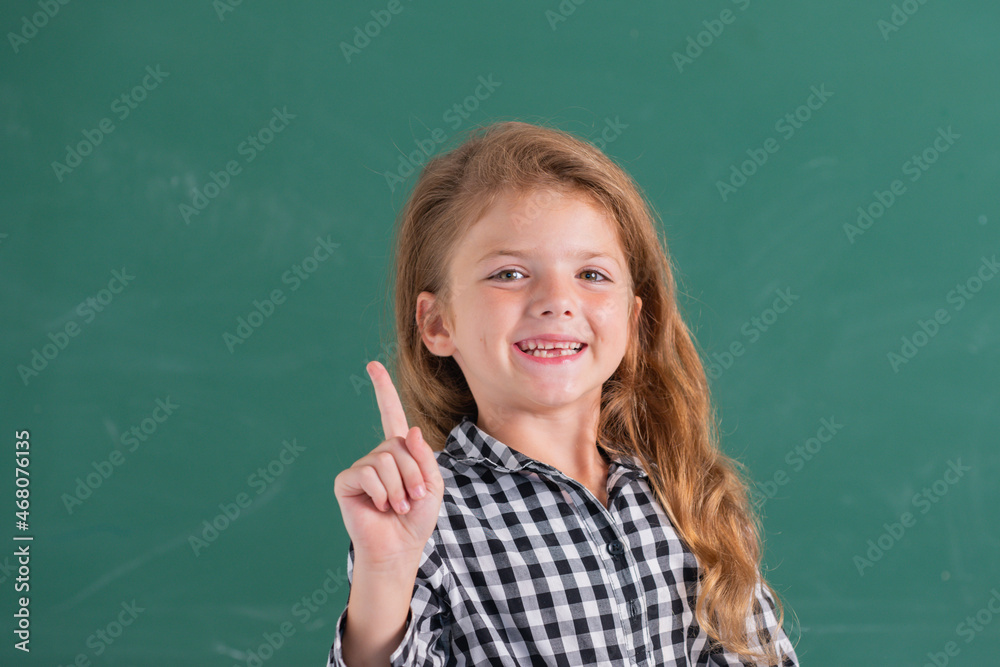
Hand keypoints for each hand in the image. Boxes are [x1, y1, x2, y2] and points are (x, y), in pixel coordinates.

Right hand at [334, 361, 443, 567]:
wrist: (399, 548)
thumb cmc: (416, 519)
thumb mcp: (433, 485)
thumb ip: (424, 457)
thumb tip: (410, 430)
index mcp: (399, 452)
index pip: (390, 415)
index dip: (383, 390)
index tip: (373, 365)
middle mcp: (377, 455)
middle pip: (399, 444)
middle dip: (413, 473)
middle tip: (413, 497)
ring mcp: (360, 467)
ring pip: (385, 459)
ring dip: (399, 486)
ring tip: (399, 506)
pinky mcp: (346, 481)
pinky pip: (367, 473)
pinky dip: (382, 492)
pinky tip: (381, 506)